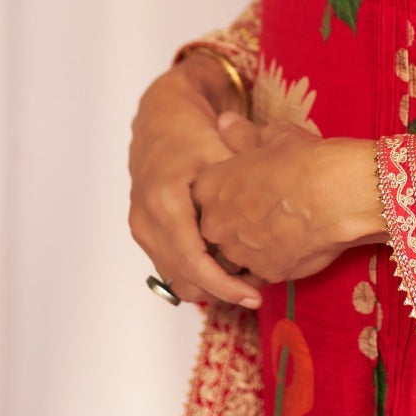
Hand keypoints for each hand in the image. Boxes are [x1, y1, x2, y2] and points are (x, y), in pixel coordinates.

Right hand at [128, 55, 265, 307]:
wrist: (160, 118)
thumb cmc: (193, 130)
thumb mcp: (221, 149)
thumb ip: (240, 183)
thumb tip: (273, 216)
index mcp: (165, 201)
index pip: (194, 262)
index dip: (225, 286)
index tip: (254, 296)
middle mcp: (146, 219)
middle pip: (184, 278)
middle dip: (221, 290)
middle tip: (258, 288)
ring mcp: (142, 228)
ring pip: (176, 278)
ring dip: (209, 284)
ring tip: (246, 277)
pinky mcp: (145, 232)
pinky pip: (171, 267)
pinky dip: (197, 272)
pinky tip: (226, 263)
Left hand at [192, 115, 386, 284]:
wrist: (338, 195)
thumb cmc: (305, 159)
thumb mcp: (271, 136)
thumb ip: (242, 134)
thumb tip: (225, 122)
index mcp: (209, 187)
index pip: (206, 194)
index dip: (230, 190)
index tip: (250, 185)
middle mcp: (216, 224)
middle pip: (218, 227)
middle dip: (238, 221)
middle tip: (269, 207)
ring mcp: (240, 253)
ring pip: (240, 253)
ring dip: (256, 244)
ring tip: (285, 226)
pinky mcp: (266, 274)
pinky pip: (266, 270)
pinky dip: (277, 260)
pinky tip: (298, 243)